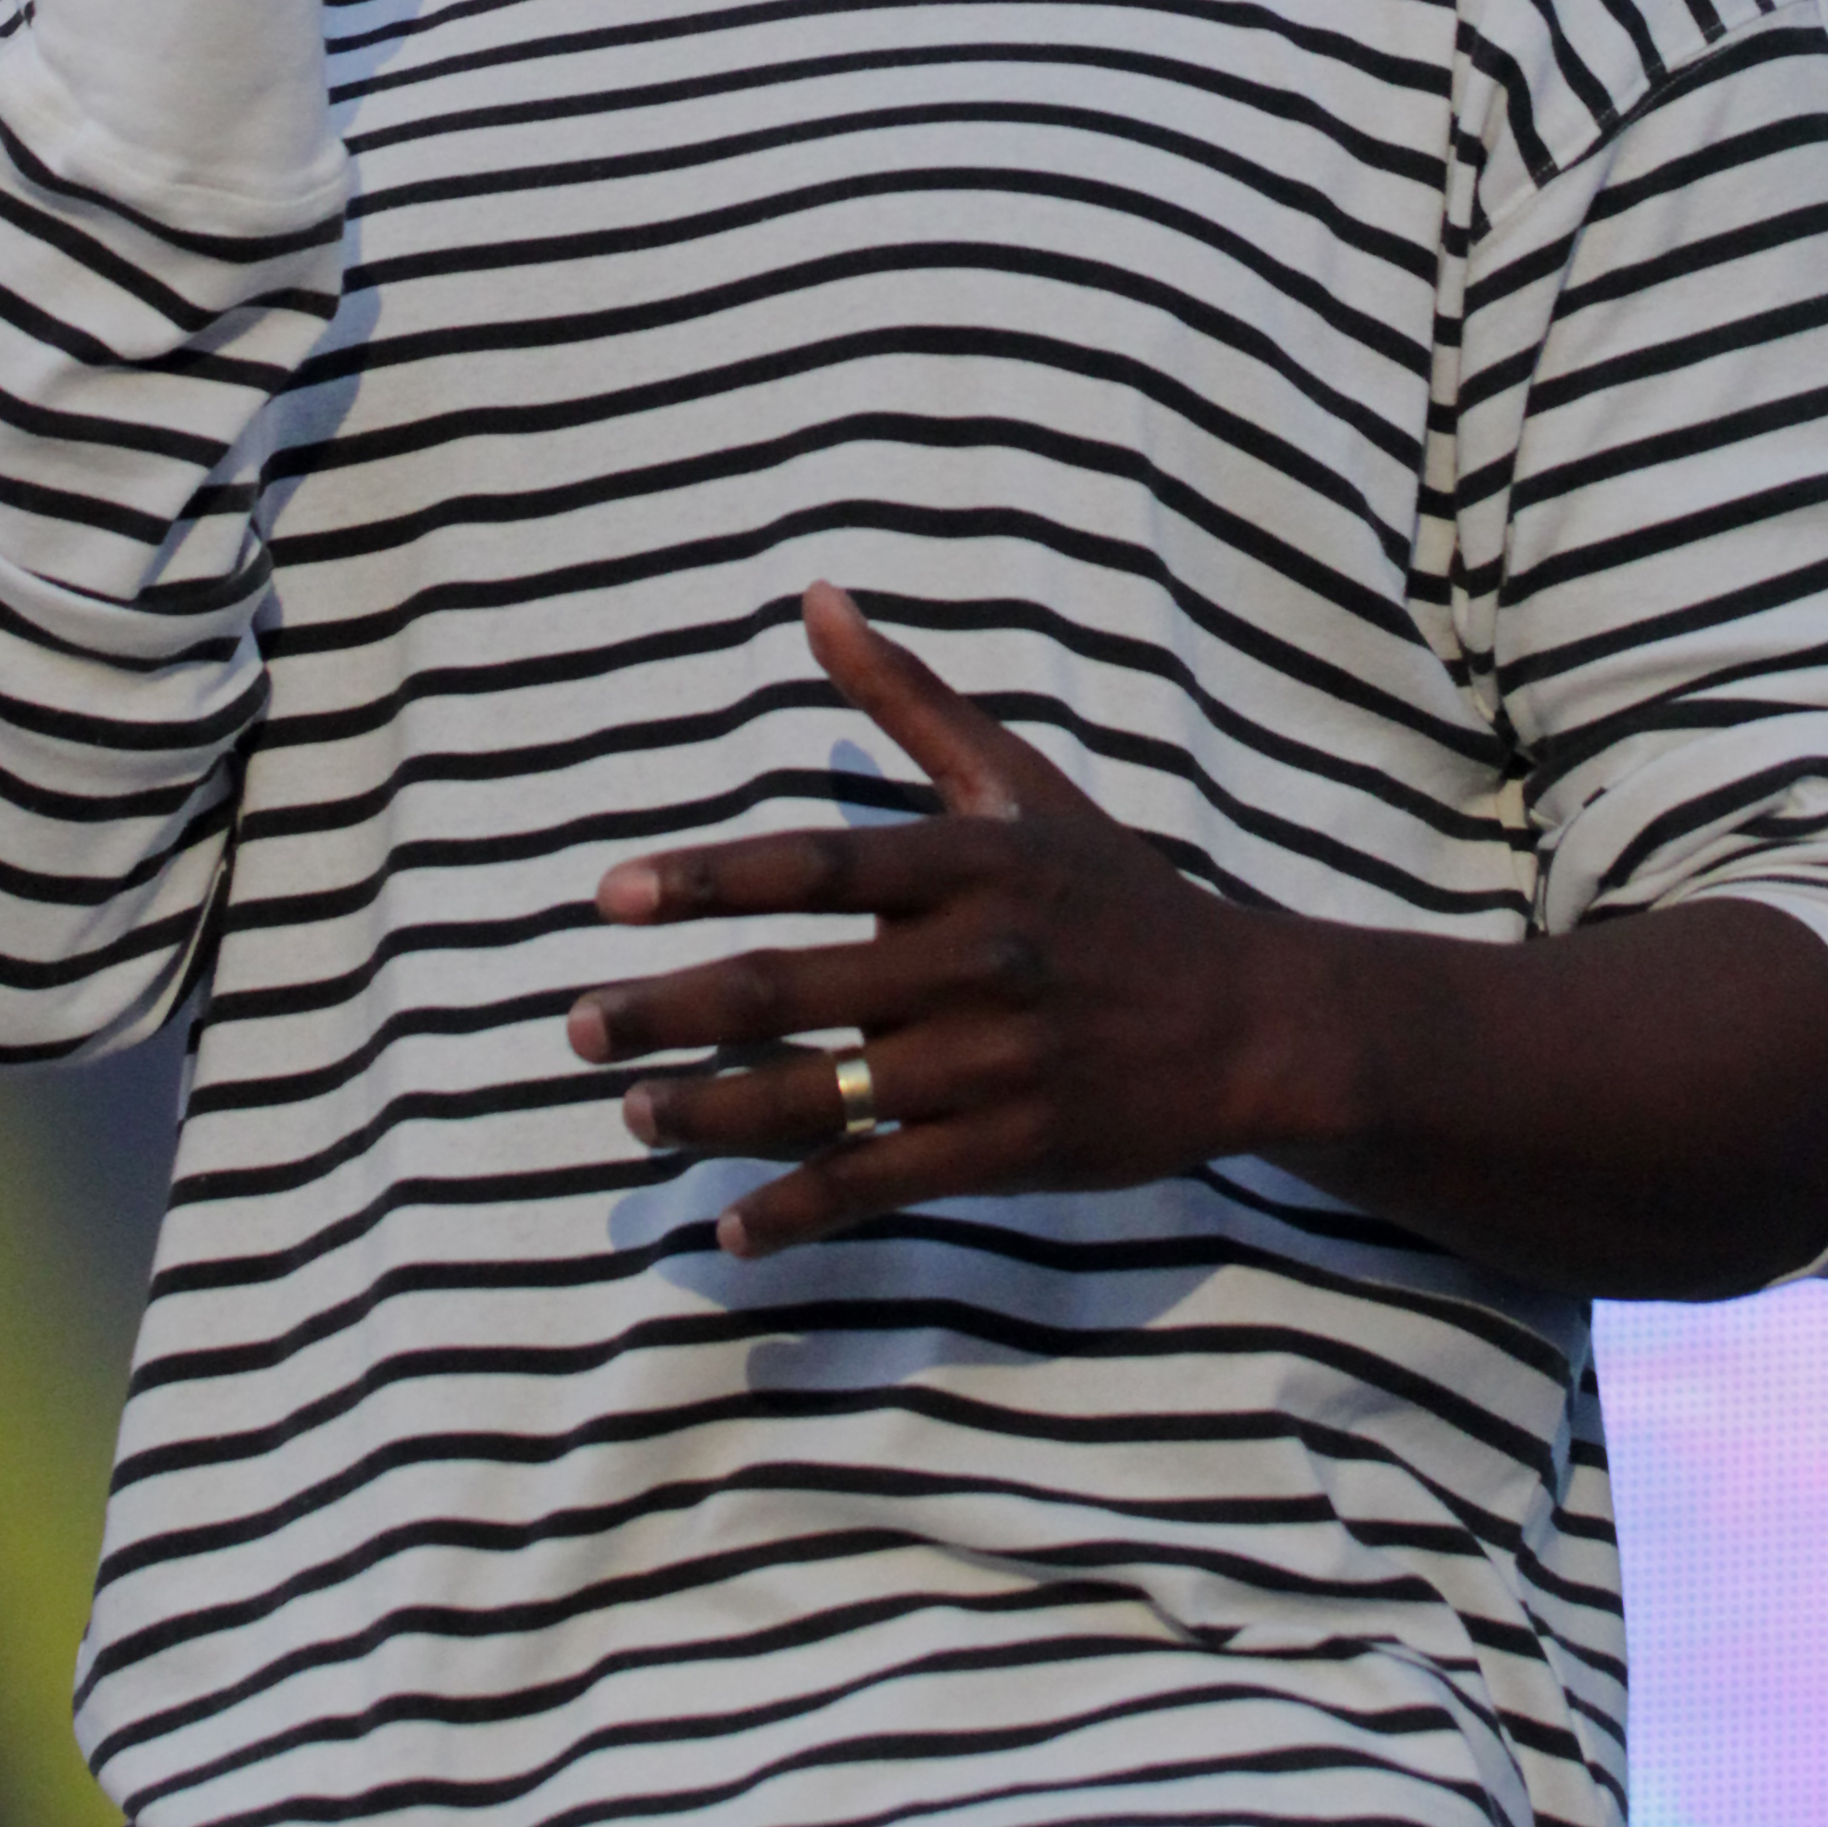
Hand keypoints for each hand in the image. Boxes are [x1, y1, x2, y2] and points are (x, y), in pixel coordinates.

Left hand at [566, 584, 1297, 1256]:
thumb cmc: (1115, 892)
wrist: (1249, 1021)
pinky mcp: (1012, 1151)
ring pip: (825, 1096)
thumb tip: (816, 596)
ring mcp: (993, 1065)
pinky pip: (884, 1182)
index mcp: (971, 864)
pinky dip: (802, 1209)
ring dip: (714, 1113)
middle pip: (792, 988)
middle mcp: (976, 961)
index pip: (815, 863)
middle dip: (672, 1012)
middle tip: (578, 1026)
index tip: (610, 896)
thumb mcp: (1019, 784)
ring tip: (633, 1113)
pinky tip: (730, 1230)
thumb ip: (908, 700)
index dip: (707, 878)